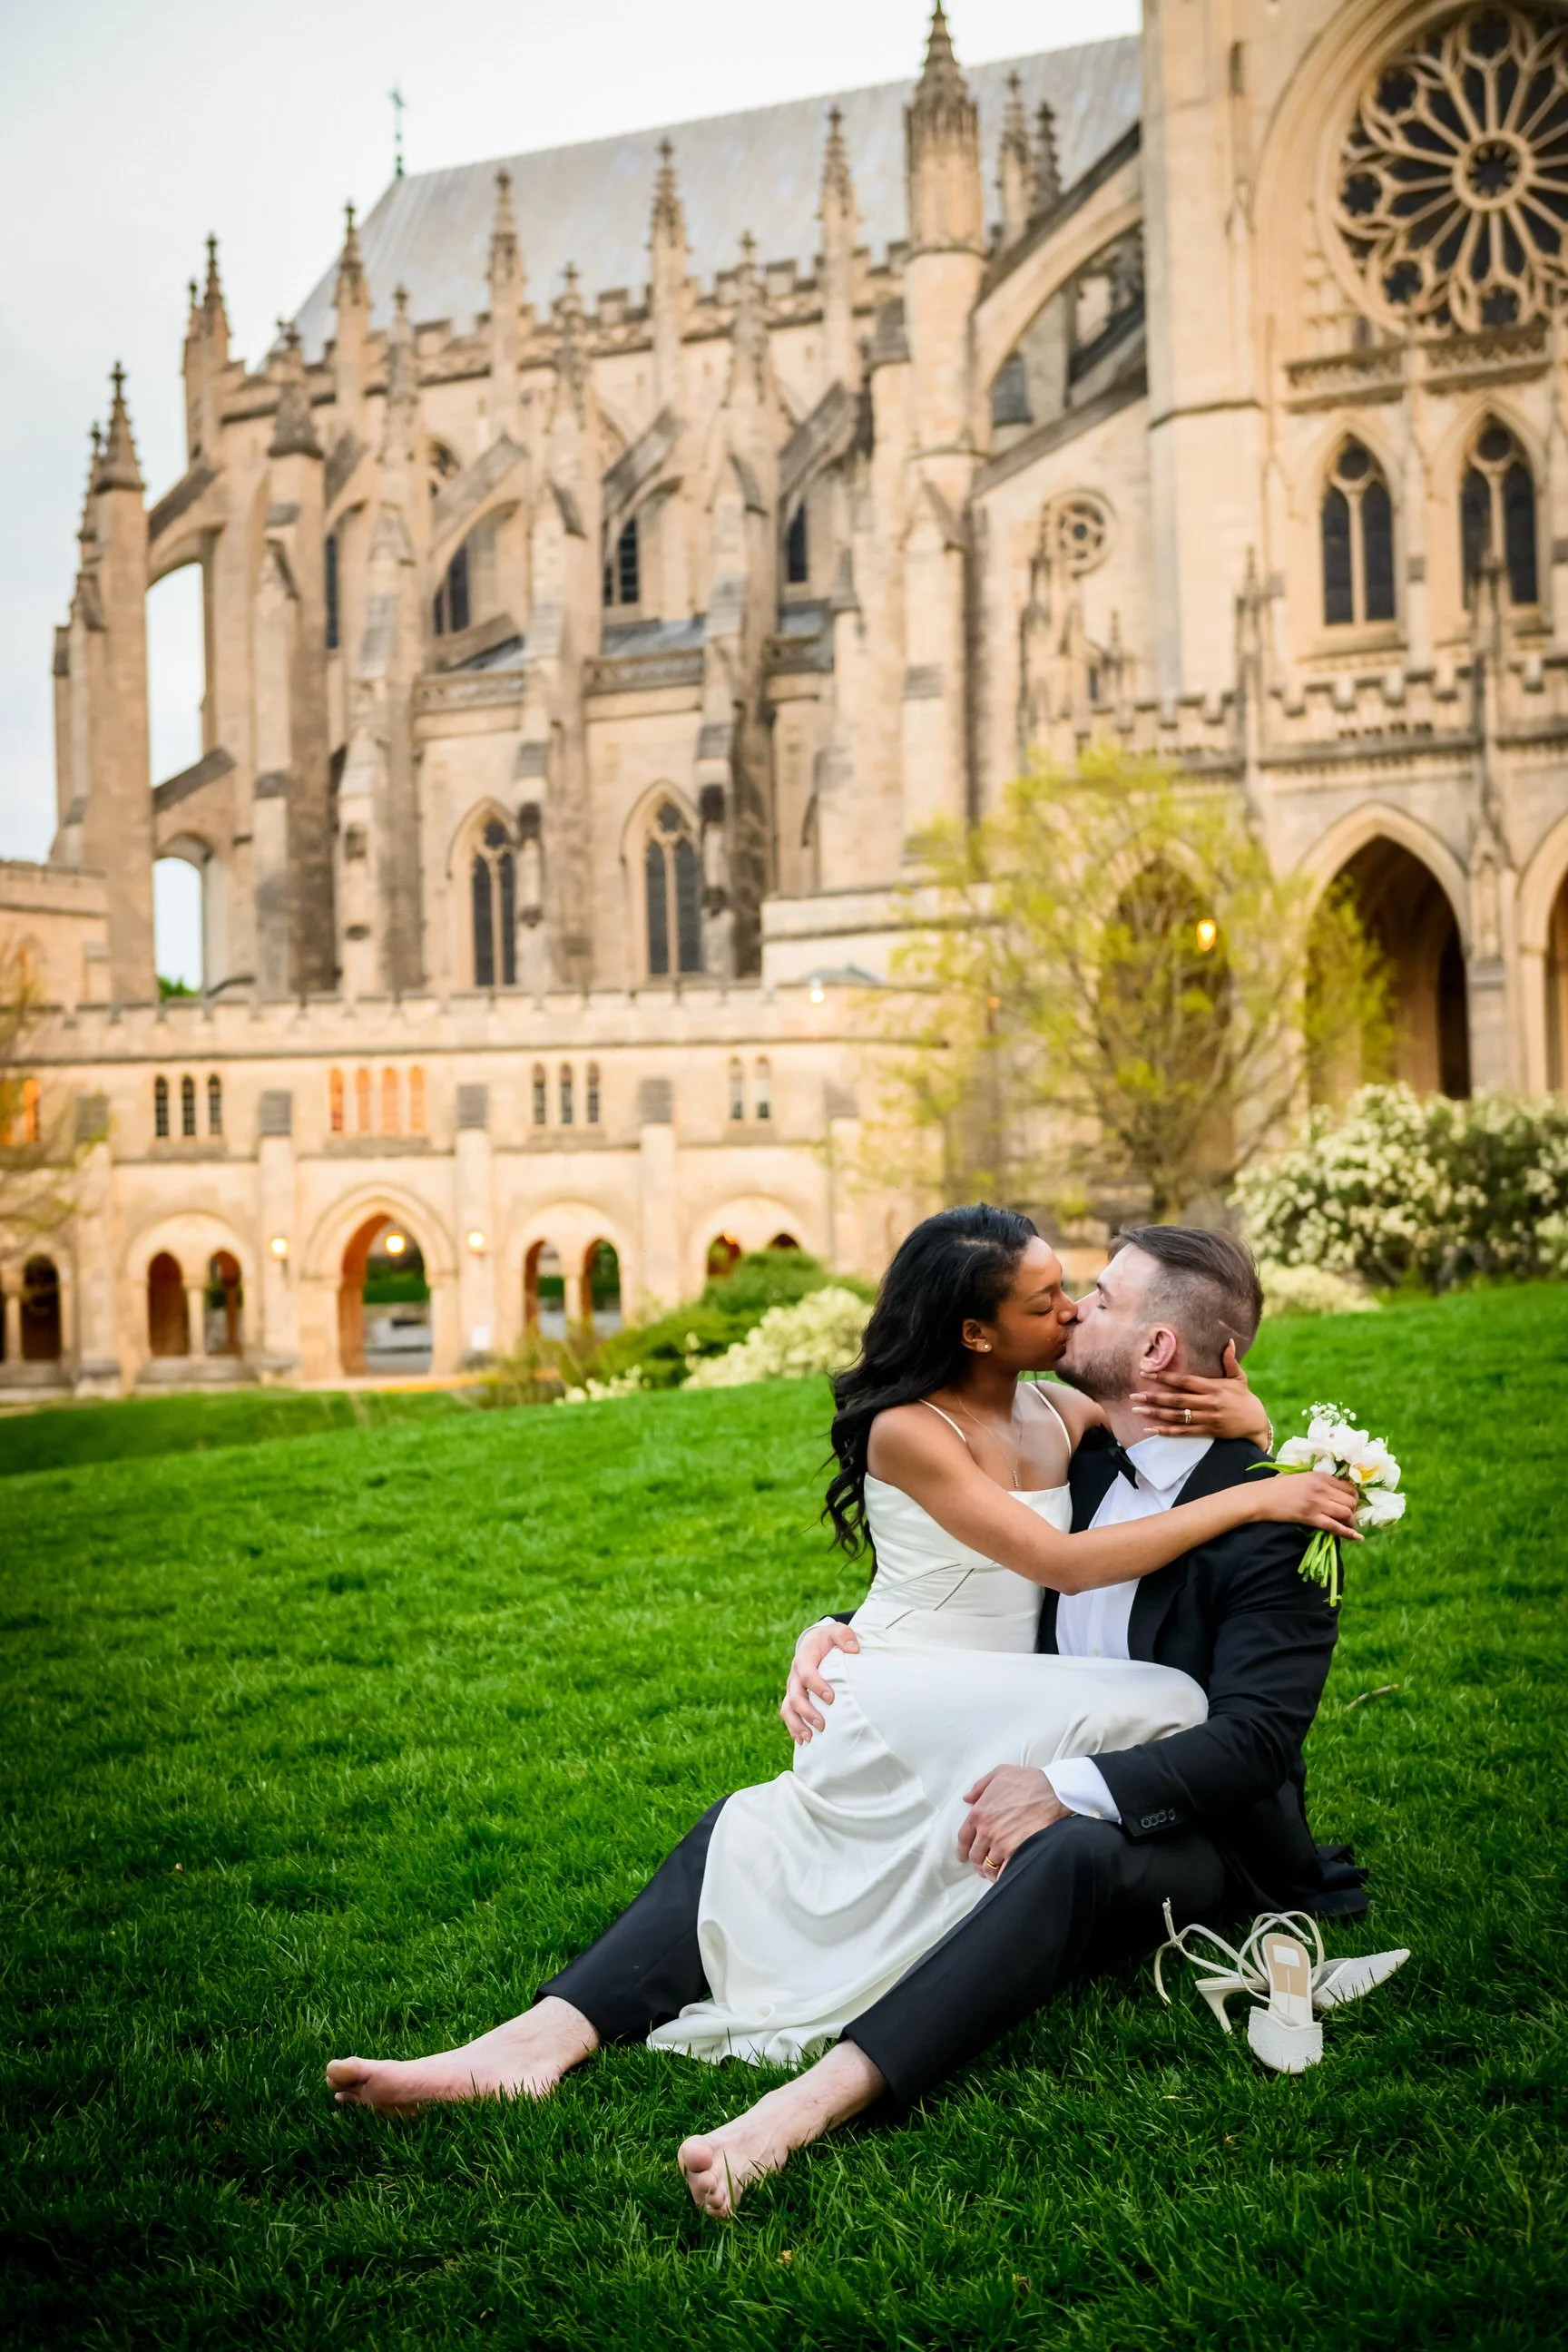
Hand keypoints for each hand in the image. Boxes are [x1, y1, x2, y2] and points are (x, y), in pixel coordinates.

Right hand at [781, 1620, 860, 1743]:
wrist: (815, 1643)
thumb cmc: (829, 1640)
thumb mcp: (836, 1631)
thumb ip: (844, 1636)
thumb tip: (853, 1648)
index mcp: (804, 1658)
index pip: (806, 1673)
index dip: (816, 1686)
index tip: (831, 1698)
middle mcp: (795, 1675)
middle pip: (795, 1695)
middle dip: (807, 1711)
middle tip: (822, 1724)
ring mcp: (793, 1688)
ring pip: (788, 1708)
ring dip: (797, 1724)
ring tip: (809, 1738)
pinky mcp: (793, 1698)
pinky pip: (788, 1714)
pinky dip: (793, 1728)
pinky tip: (802, 1741)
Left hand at [957, 1765, 1069, 1877]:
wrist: (1053, 1792)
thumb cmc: (1028, 1781)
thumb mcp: (999, 1774)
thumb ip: (980, 1786)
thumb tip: (967, 1798)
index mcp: (979, 1813)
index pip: (963, 1839)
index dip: (962, 1850)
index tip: (963, 1856)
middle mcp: (987, 1831)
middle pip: (975, 1856)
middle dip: (976, 1861)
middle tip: (980, 1864)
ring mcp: (1002, 1844)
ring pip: (988, 1867)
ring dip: (988, 1871)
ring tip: (991, 1872)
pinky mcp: (1017, 1853)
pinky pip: (1004, 1872)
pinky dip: (1002, 1876)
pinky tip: (1004, 1875)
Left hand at [1130, 1340, 1271, 1444]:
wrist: (1256, 1422)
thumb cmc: (1244, 1397)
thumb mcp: (1239, 1378)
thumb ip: (1230, 1361)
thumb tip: (1230, 1341)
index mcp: (1213, 1387)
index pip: (1185, 1381)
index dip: (1165, 1378)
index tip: (1147, 1374)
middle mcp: (1208, 1403)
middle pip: (1176, 1400)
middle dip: (1153, 1398)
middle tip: (1134, 1396)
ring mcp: (1207, 1419)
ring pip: (1177, 1417)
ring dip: (1155, 1414)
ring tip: (1137, 1411)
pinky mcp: (1207, 1431)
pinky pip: (1183, 1432)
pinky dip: (1166, 1431)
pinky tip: (1151, 1429)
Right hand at [1254, 1469, 1362, 1538]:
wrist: (1261, 1497)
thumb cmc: (1278, 1487)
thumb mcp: (1302, 1477)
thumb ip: (1319, 1482)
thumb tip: (1335, 1491)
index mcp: (1321, 1476)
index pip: (1349, 1487)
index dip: (1353, 1497)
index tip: (1350, 1503)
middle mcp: (1322, 1488)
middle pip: (1351, 1500)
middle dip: (1354, 1509)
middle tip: (1348, 1515)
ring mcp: (1317, 1503)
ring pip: (1346, 1513)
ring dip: (1351, 1520)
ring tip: (1348, 1525)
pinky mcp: (1311, 1517)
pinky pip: (1335, 1526)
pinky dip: (1348, 1533)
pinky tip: (1357, 1538)